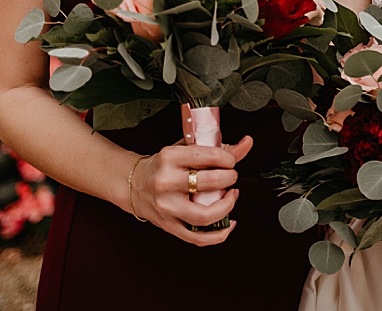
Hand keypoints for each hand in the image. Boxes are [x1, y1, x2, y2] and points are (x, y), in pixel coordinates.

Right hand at [130, 135, 252, 245]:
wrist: (134, 184)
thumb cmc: (162, 166)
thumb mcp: (185, 150)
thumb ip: (218, 148)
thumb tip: (247, 143)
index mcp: (169, 158)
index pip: (208, 156)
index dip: (228, 159)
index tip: (231, 161)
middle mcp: (166, 183)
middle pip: (209, 183)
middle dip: (229, 179)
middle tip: (231, 176)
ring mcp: (167, 207)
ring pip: (204, 215)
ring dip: (227, 206)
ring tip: (231, 196)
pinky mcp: (169, 225)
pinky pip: (198, 238)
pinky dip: (218, 234)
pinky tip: (228, 224)